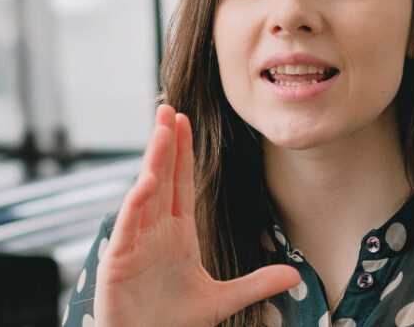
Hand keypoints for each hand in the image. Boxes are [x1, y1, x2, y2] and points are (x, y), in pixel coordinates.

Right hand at [94, 105, 299, 326]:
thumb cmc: (170, 322)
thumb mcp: (221, 301)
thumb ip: (255, 284)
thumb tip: (294, 275)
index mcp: (177, 235)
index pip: (181, 184)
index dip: (183, 153)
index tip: (185, 122)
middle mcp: (155, 231)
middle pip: (162, 178)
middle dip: (165, 143)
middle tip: (168, 108)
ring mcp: (136, 242)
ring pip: (146, 192)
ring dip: (153, 160)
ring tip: (160, 129)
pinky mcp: (119, 259)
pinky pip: (130, 225)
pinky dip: (137, 203)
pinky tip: (148, 180)